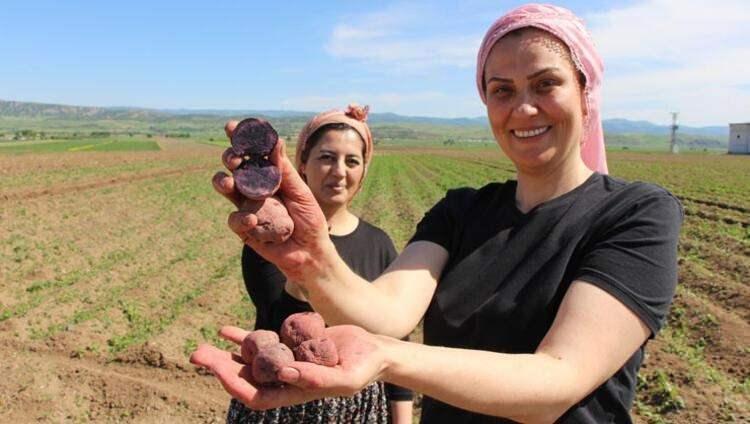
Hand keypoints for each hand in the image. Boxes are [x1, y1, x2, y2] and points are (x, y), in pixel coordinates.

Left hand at [190, 325, 386, 409]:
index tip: (219, 371)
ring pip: (248, 361)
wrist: (373, 351)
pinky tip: (224, 331)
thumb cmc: (363, 368)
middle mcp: (285, 379)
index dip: (236, 386)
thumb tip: (284, 371)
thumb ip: (316, 377)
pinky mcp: (290, 344)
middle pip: (245, 378)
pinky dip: (242, 338)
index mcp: (295, 393)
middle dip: (220, 368)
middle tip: (196, 355)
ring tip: (201, 348)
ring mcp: (285, 361)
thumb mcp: (345, 377)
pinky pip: (261, 342)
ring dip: (224, 356)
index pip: (257, 396)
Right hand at [213, 121, 329, 281]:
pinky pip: (234, 219)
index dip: (240, 139)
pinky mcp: (244, 228)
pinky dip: (241, 218)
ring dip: (223, 182)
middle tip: (235, 159)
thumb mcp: (301, 192)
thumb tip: (275, 141)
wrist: (311, 251)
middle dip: (230, 158)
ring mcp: (247, 206)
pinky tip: (252, 218)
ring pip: (226, 188)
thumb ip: (286, 170)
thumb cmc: (309, 219)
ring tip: (228, 182)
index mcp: (269, 175)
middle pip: (234, 167)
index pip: (252, 153)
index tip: (231, 127)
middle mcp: (255, 187)